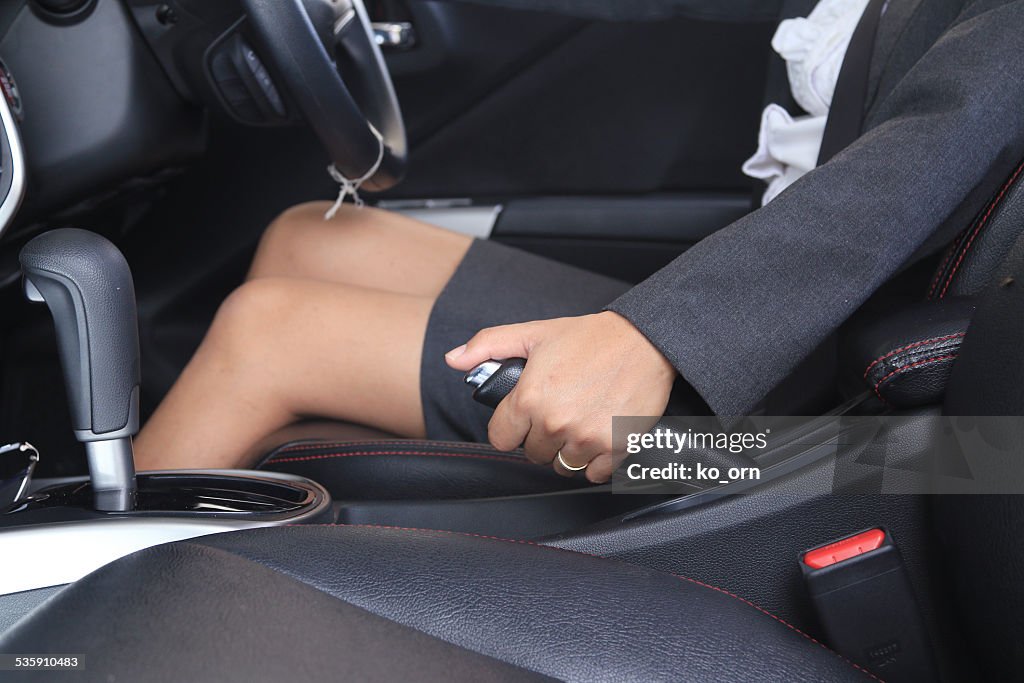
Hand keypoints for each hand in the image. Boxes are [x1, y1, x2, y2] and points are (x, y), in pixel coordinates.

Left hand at [445, 311, 675, 481]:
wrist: (644, 340)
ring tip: (577, 425)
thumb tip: (453, 359)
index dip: (511, 427)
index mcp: (530, 398)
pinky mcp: (615, 448)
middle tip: (557, 412)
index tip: (524, 417)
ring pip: (563, 467)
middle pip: (533, 454)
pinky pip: (594, 475)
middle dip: (541, 437)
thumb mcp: (533, 333)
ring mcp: (586, 438)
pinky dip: (595, 463)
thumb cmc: (589, 337)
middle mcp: (556, 423)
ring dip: (567, 452)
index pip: (501, 439)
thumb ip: (488, 345)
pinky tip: (597, 437)